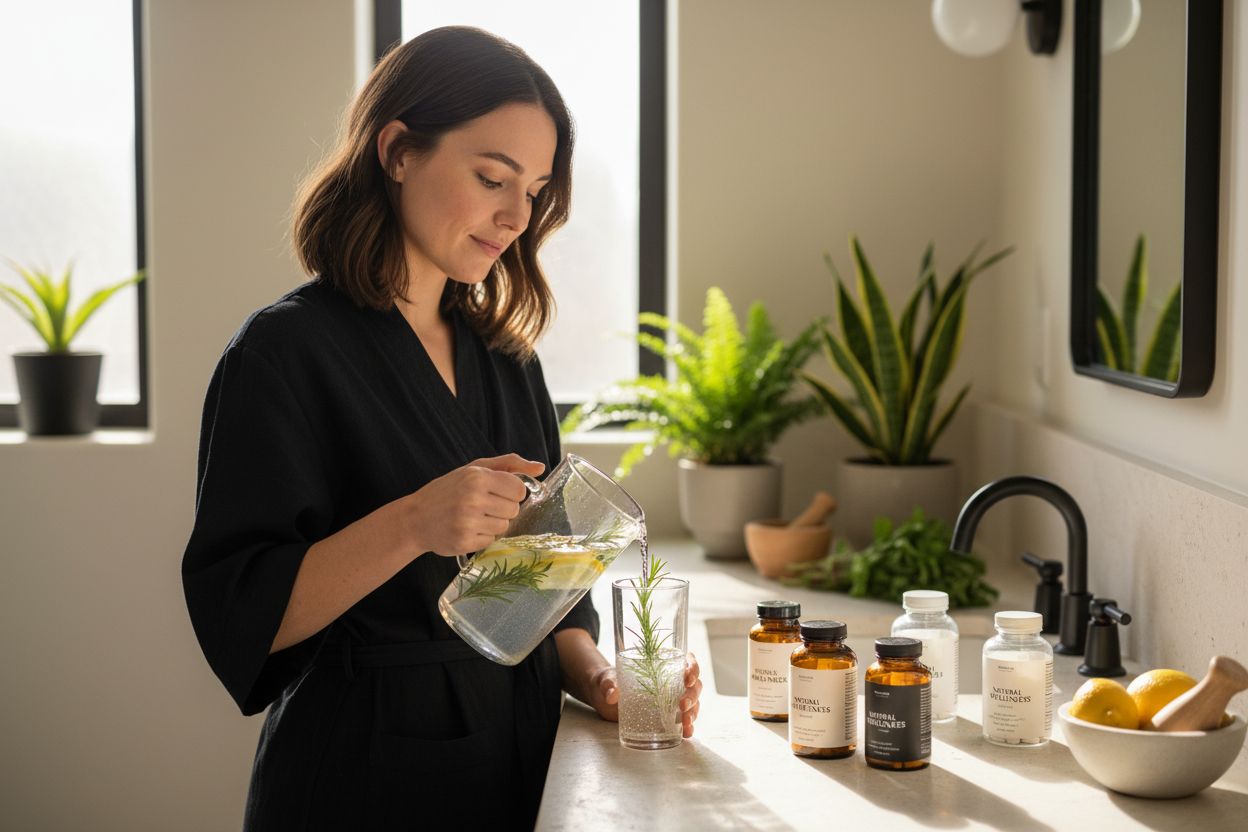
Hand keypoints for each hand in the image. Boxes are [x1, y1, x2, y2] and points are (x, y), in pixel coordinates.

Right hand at [396, 453, 543, 556]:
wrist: (415, 519)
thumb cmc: (447, 491)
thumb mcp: (474, 469)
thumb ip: (509, 464)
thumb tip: (540, 467)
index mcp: (477, 477)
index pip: (519, 488)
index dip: (512, 492)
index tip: (499, 492)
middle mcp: (473, 499)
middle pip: (514, 509)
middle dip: (503, 508)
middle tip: (483, 505)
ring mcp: (468, 522)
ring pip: (504, 526)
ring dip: (493, 523)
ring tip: (474, 517)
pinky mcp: (464, 542)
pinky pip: (491, 541)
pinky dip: (482, 536)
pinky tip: (467, 528)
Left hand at [585, 652, 702, 737]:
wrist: (602, 699)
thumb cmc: (608, 682)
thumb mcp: (606, 679)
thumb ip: (609, 684)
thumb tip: (612, 695)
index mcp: (661, 664)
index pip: (685, 661)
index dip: (692, 668)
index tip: (688, 679)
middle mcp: (671, 680)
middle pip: (693, 684)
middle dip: (692, 695)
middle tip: (682, 705)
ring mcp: (671, 699)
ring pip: (693, 702)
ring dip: (693, 711)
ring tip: (686, 722)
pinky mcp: (667, 715)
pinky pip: (683, 719)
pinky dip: (688, 726)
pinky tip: (687, 732)